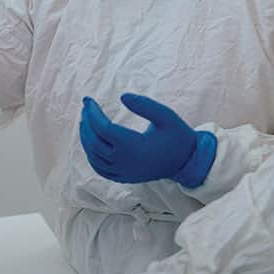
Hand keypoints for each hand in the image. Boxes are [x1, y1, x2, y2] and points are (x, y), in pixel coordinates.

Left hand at [79, 93, 216, 187]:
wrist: (187, 161)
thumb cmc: (178, 136)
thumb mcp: (166, 116)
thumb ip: (145, 105)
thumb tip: (122, 96)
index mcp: (134, 147)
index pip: (104, 129)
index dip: (93, 113)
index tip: (88, 100)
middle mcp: (126, 162)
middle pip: (95, 143)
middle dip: (87, 123)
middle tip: (86, 107)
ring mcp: (124, 172)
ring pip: (94, 157)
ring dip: (86, 139)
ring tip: (85, 121)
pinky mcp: (125, 177)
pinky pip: (101, 169)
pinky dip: (91, 156)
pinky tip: (91, 143)